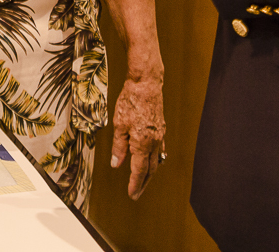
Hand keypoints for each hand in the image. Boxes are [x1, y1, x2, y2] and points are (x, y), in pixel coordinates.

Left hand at [111, 75, 164, 199]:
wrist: (146, 84)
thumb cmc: (131, 102)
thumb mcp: (119, 125)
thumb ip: (119, 146)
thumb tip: (117, 163)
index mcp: (142, 144)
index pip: (139, 170)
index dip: (135, 184)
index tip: (132, 194)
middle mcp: (154, 142)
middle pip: (150, 169)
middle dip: (143, 183)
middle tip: (137, 193)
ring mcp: (159, 135)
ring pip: (156, 160)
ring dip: (150, 172)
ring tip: (143, 180)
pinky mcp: (161, 128)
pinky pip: (159, 149)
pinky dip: (155, 158)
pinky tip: (152, 159)